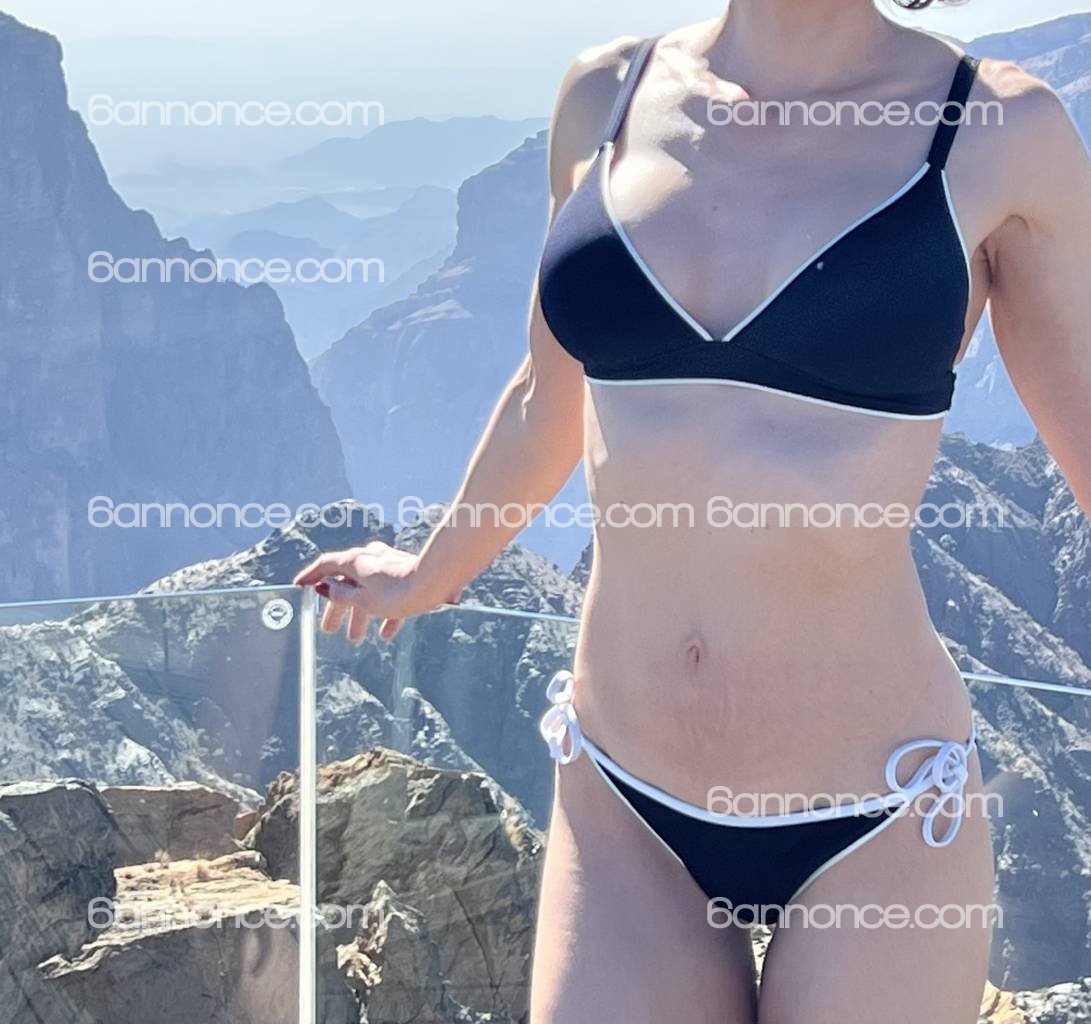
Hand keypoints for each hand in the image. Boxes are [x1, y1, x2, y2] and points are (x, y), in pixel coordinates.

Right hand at [292, 541, 460, 642]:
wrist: (437, 581)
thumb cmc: (399, 591)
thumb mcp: (363, 600)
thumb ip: (341, 594)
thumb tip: (324, 587)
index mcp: (355, 561)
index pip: (325, 566)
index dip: (310, 577)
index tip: (299, 587)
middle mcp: (370, 559)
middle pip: (346, 583)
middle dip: (337, 609)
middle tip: (328, 629)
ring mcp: (389, 566)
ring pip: (368, 592)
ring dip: (360, 616)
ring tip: (355, 639)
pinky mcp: (405, 575)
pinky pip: (389, 596)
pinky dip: (384, 614)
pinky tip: (387, 634)